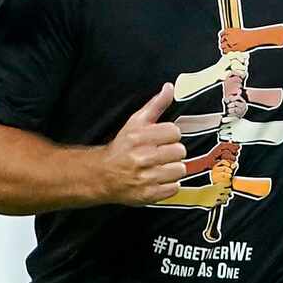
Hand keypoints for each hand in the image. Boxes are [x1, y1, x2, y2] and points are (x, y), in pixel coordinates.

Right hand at [98, 84, 187, 204]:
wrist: (103, 175)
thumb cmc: (121, 148)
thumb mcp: (135, 123)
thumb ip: (155, 105)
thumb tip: (169, 88)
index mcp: (139, 138)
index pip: (175, 132)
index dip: (170, 135)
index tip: (162, 139)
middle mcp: (142, 157)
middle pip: (179, 151)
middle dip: (172, 152)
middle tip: (160, 154)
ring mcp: (146, 178)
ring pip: (180, 170)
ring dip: (172, 169)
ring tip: (160, 167)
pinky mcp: (149, 195)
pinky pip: (175, 188)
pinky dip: (169, 185)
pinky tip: (158, 179)